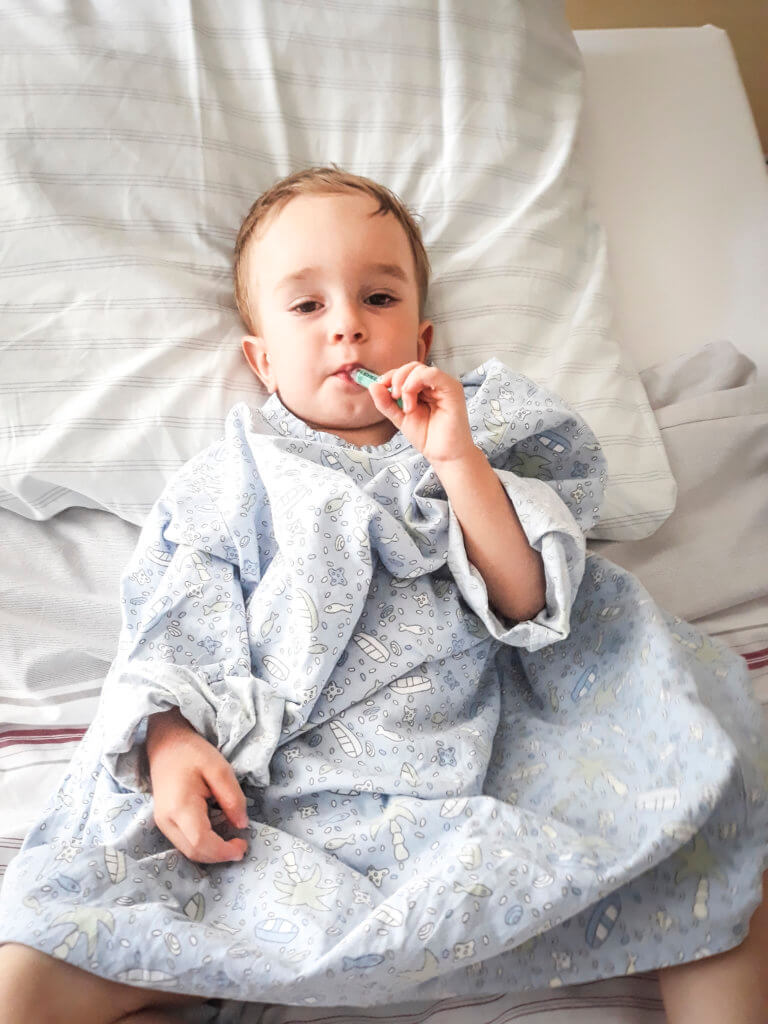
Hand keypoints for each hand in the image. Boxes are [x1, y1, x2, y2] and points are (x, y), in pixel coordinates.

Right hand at [146, 709, 248, 863]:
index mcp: (180, 806)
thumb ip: (232, 797)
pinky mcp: (164, 822)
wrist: (166, 744)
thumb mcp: (219, 768)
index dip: (223, 851)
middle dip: (219, 856)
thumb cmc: (192, 753)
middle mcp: (166, 820)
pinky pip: (185, 843)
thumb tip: (241, 825)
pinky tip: (217, 834)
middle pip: (194, 852)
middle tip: (241, 845)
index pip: (201, 842)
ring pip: (188, 851)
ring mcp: (162, 823)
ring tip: (231, 841)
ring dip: (211, 852)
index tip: (243, 845)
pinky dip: (203, 845)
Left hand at [368, 362, 474, 464]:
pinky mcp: (452, 389)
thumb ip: (386, 402)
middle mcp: (435, 384)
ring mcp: (444, 385)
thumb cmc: (427, 437)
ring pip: (419, 368)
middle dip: (395, 379)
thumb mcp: (399, 418)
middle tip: (393, 398)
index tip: (380, 388)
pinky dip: (415, 382)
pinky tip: (412, 403)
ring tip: (406, 407)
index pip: (406, 371)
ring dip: (405, 384)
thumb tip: (373, 385)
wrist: (443, 455)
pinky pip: (432, 373)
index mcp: (424, 388)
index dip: (390, 376)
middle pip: (411, 367)